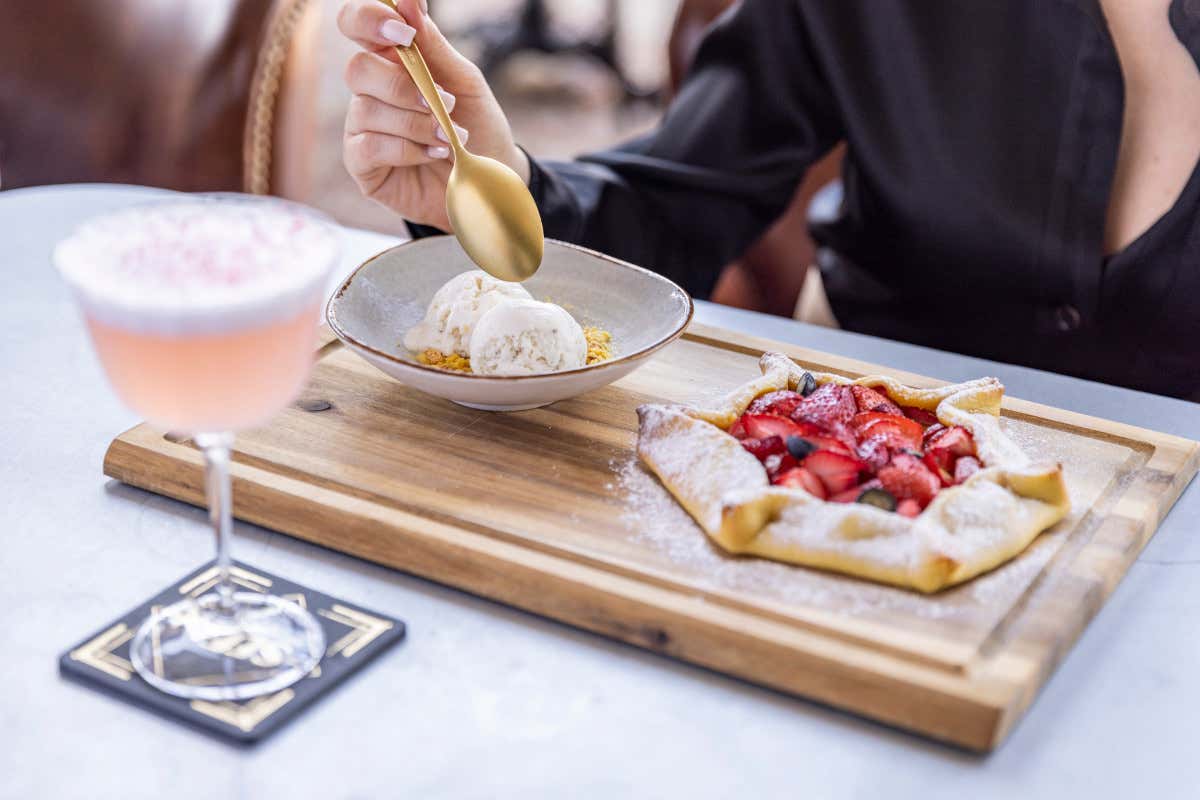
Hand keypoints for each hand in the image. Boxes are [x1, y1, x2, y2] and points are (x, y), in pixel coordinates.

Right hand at [338, 0, 528, 229]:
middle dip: (404, 87)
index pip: (356, 23)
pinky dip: (407, 149)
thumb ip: (434, 46)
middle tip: (443, 103)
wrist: (488, 182)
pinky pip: (369, 147)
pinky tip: (433, 155)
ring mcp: (362, 127)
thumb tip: (409, 3)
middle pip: (357, 69)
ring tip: (450, 138)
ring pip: (367, 110)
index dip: (370, 19)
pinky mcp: (363, 165)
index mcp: (390, 59)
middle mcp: (370, 90)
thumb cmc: (476, 127)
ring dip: (417, 123)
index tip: (404, 32)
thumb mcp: (464, 82)